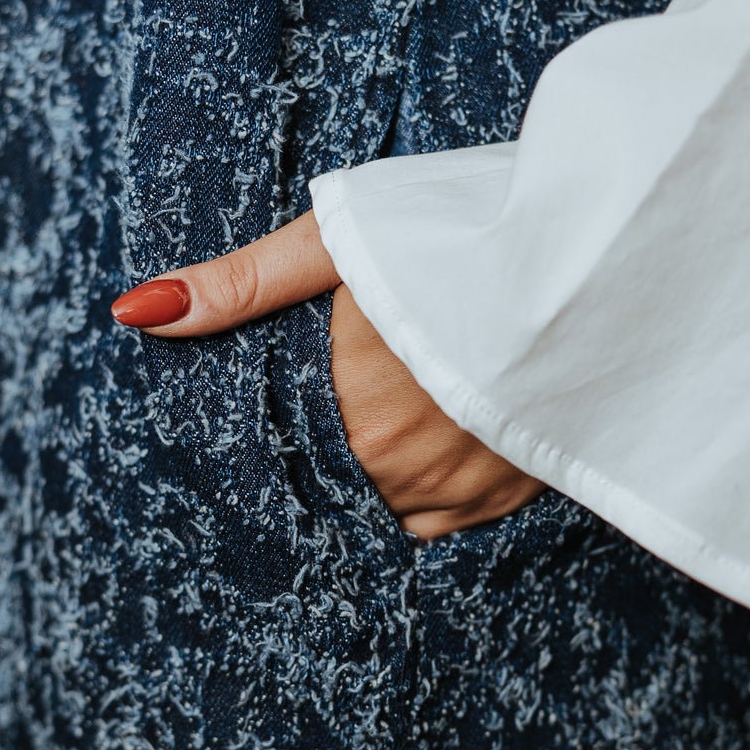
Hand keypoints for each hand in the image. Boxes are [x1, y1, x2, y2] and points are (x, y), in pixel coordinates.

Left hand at [111, 211, 543, 537]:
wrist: (613, 241)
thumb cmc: (467, 225)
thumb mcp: (341, 238)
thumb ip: (240, 285)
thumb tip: (136, 312)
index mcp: (351, 413)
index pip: (275, 462)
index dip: (264, 447)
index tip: (263, 426)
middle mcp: (405, 469)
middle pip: (330, 487)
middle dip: (316, 457)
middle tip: (328, 408)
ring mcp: (469, 485)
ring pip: (386, 510)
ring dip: (369, 480)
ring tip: (373, 425)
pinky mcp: (523, 486)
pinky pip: (447, 524)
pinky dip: (424, 497)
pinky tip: (423, 448)